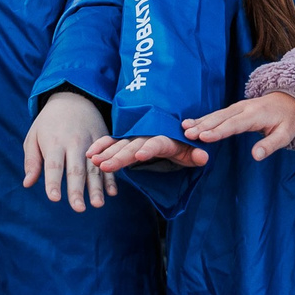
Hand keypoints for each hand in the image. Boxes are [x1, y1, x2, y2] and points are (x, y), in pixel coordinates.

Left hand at [24, 90, 113, 211]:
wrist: (74, 98)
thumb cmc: (49, 122)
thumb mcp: (34, 136)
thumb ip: (32, 160)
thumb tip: (28, 183)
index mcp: (54, 142)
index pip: (53, 165)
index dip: (53, 182)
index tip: (54, 198)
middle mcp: (74, 143)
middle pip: (76, 169)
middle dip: (77, 189)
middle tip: (78, 208)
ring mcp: (91, 142)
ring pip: (94, 168)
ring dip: (96, 187)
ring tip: (97, 204)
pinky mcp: (103, 141)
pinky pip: (107, 161)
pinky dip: (111, 177)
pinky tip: (111, 192)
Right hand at [87, 133, 206, 173]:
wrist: (172, 129)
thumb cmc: (182, 144)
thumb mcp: (191, 151)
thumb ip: (196, 154)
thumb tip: (203, 156)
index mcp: (164, 139)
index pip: (156, 144)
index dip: (148, 149)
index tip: (139, 156)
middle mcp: (147, 136)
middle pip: (133, 146)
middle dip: (119, 155)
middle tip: (105, 165)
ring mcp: (136, 137)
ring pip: (120, 144)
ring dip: (107, 152)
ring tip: (95, 161)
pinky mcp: (127, 140)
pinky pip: (113, 141)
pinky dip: (102, 146)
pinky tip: (91, 154)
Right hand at [182, 92, 294, 161]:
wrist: (289, 100)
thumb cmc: (287, 120)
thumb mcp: (285, 135)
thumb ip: (270, 145)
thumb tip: (255, 156)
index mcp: (255, 115)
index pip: (234, 124)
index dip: (218, 131)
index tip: (203, 137)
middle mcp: (243, 108)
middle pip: (220, 118)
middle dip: (203, 126)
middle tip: (187, 134)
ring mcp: (237, 107)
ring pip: (216, 115)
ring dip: (200, 122)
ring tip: (184, 129)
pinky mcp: (233, 109)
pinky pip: (216, 114)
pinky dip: (203, 119)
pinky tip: (189, 123)